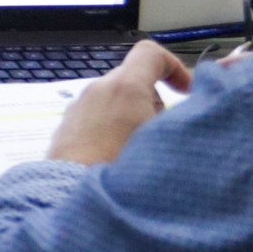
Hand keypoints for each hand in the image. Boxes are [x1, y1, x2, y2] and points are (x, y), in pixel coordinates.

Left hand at [46, 41, 191, 166]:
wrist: (71, 198)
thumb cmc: (123, 171)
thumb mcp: (165, 141)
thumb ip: (179, 117)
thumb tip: (186, 109)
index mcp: (124, 86)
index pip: (150, 53)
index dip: (174, 67)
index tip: (185, 91)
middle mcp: (97, 90)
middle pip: (133, 80)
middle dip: (153, 100)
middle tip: (163, 132)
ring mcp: (78, 108)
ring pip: (114, 101)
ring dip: (132, 117)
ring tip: (140, 151)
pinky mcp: (66, 128)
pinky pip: (95, 119)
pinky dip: (111, 130)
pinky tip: (117, 159)